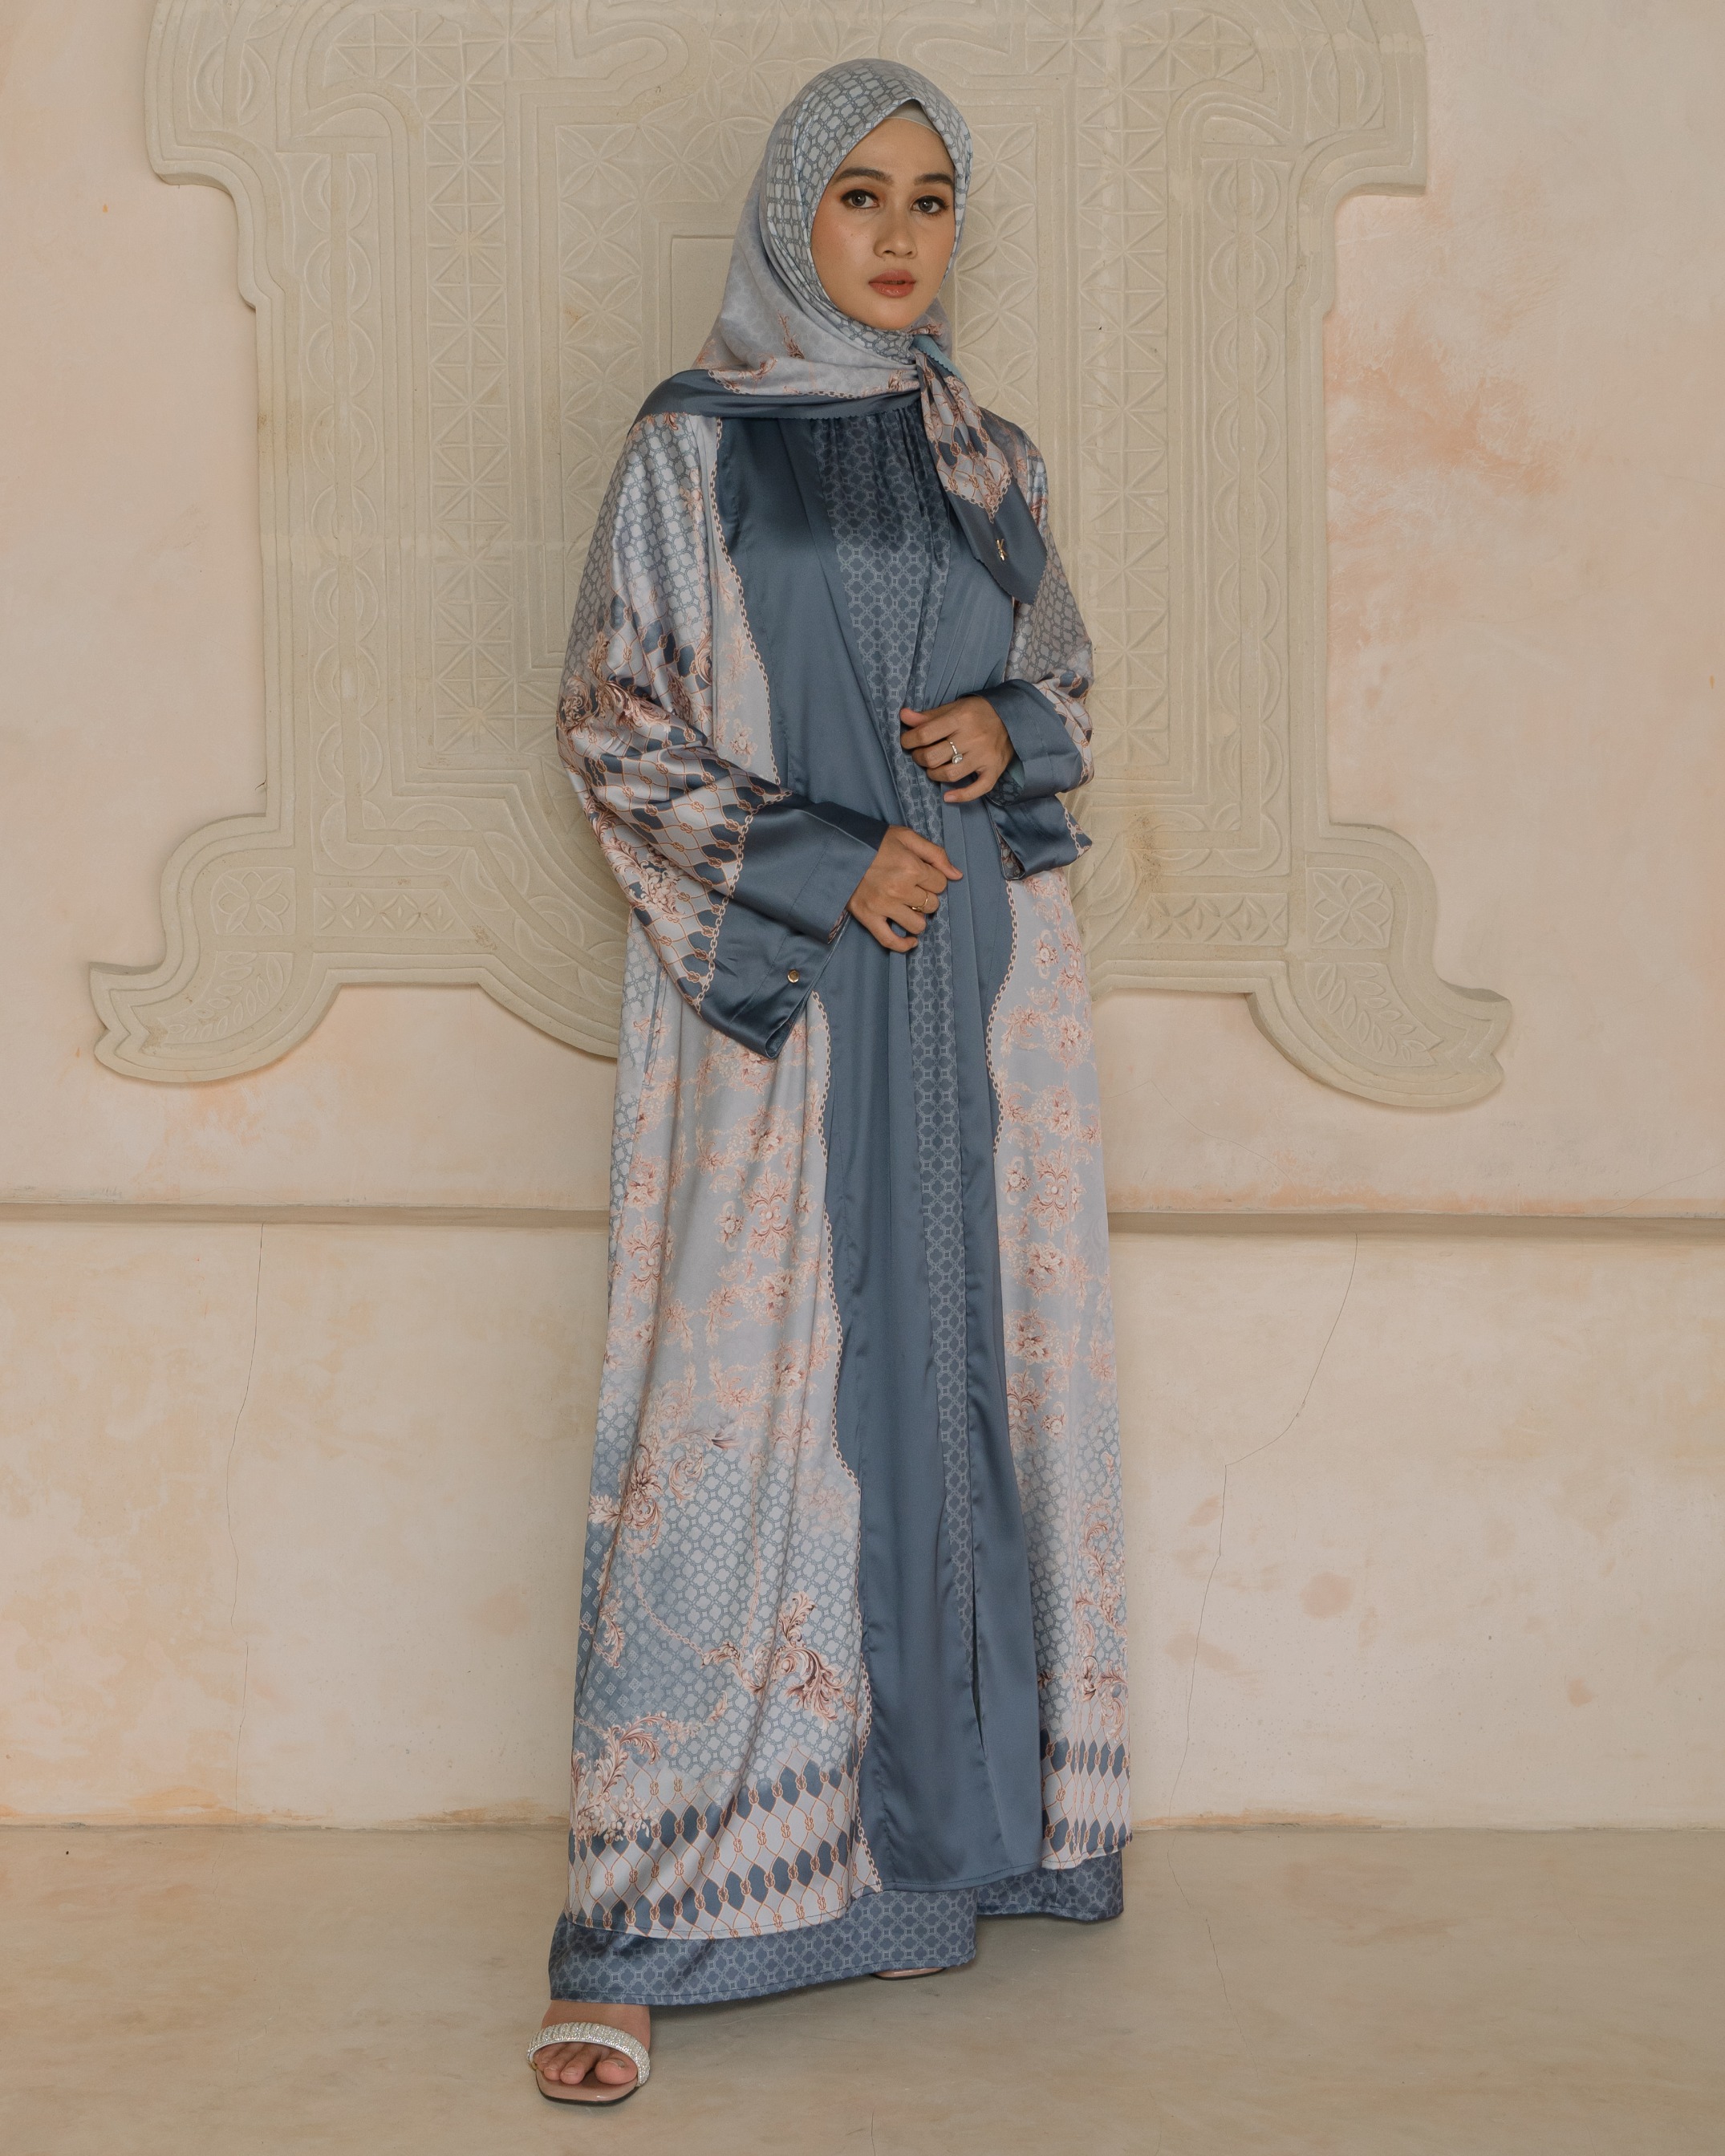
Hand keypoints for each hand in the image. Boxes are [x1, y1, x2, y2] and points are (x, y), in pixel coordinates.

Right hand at [846, 825, 962, 951]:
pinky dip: (903, 945)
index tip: (922, 875)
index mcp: (912, 868)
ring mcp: (883, 906)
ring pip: (918, 924)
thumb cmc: (875, 841)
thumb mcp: (907, 837)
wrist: (839, 849)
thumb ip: (935, 854)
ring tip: (908, 908)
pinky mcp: (869, 917)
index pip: (941, 884)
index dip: (934, 879)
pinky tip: (910, 941)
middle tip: (913, 888)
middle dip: (926, 897)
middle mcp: (900, 889)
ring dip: (918, 918)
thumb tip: (957, 875)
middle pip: (932, 904)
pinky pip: (890, 941)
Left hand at [899, 695, 1012, 803]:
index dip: (909, 740)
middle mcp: (972, 737)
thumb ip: (928, 716)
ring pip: (950, 774)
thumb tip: (903, 716)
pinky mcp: (994, 770)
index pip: (925, 734)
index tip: (907, 742)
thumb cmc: (978, 712)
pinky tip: (947, 797)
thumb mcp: (953, 708)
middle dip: (920, 758)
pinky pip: (977, 789)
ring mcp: (984, 756)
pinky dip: (961, 796)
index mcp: (960, 718)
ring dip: (934, 774)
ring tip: (933, 768)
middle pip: (934, 757)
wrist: (1012, 718)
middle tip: (921, 755)